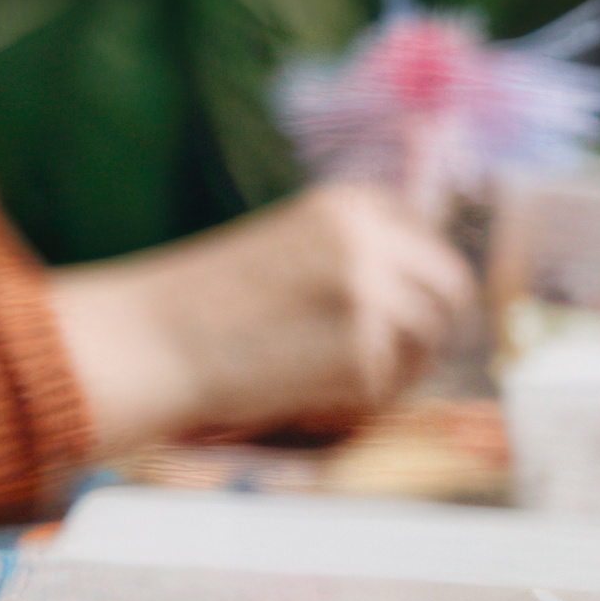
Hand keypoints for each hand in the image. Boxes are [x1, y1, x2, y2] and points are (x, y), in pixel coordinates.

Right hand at [52, 178, 473, 451]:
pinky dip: (366, 395)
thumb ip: (348, 251)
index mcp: (345, 205)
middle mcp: (367, 241)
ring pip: (432, 337)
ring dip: (406, 362)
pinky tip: (319, 391)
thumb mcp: (283, 246)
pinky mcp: (363, 354)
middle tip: (417, 348)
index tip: (414, 294)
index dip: (423, 268)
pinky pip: (394, 383)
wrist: (149, 342)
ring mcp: (370, 296)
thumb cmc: (205, 301)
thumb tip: (418, 280)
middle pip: (450, 282)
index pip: (424, 229)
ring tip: (350, 374)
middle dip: (440, 318)